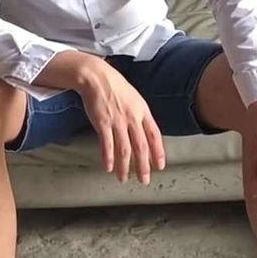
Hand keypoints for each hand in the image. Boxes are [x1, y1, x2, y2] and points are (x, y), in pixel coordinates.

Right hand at [36, 50, 165, 183]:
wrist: (96, 77)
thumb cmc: (115, 86)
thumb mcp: (134, 98)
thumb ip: (140, 115)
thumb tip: (144, 131)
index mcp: (143, 111)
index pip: (154, 135)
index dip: (158, 152)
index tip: (160, 166)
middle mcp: (132, 118)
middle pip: (141, 147)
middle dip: (143, 166)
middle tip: (144, 180)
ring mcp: (118, 121)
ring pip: (124, 149)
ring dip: (125, 167)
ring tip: (124, 178)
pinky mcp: (103, 123)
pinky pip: (107, 145)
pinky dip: (108, 158)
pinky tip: (109, 168)